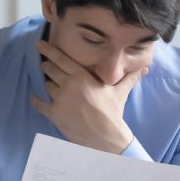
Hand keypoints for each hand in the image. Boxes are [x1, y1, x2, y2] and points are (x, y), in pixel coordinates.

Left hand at [30, 40, 146, 153]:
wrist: (105, 136)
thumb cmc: (112, 112)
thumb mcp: (120, 92)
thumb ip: (129, 78)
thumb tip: (145, 69)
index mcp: (82, 77)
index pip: (62, 59)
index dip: (49, 51)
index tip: (39, 45)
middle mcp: (68, 85)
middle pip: (51, 70)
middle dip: (47, 66)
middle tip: (45, 64)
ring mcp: (60, 100)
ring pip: (47, 86)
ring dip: (48, 85)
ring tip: (51, 85)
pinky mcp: (55, 114)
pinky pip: (40, 105)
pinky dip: (36, 101)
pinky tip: (34, 98)